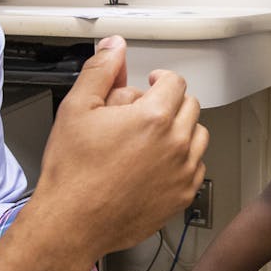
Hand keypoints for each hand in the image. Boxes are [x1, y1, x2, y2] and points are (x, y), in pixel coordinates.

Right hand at [30, 36, 209, 256]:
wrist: (71, 222)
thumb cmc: (73, 172)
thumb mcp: (77, 109)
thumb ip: (101, 71)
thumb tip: (114, 48)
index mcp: (153, 118)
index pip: (175, 82)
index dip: (161, 78)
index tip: (153, 83)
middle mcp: (175, 144)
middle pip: (191, 107)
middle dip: (171, 102)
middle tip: (147, 110)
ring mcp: (182, 173)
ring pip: (198, 136)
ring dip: (180, 130)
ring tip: (152, 137)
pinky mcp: (181, 197)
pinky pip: (196, 168)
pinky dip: (182, 161)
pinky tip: (157, 164)